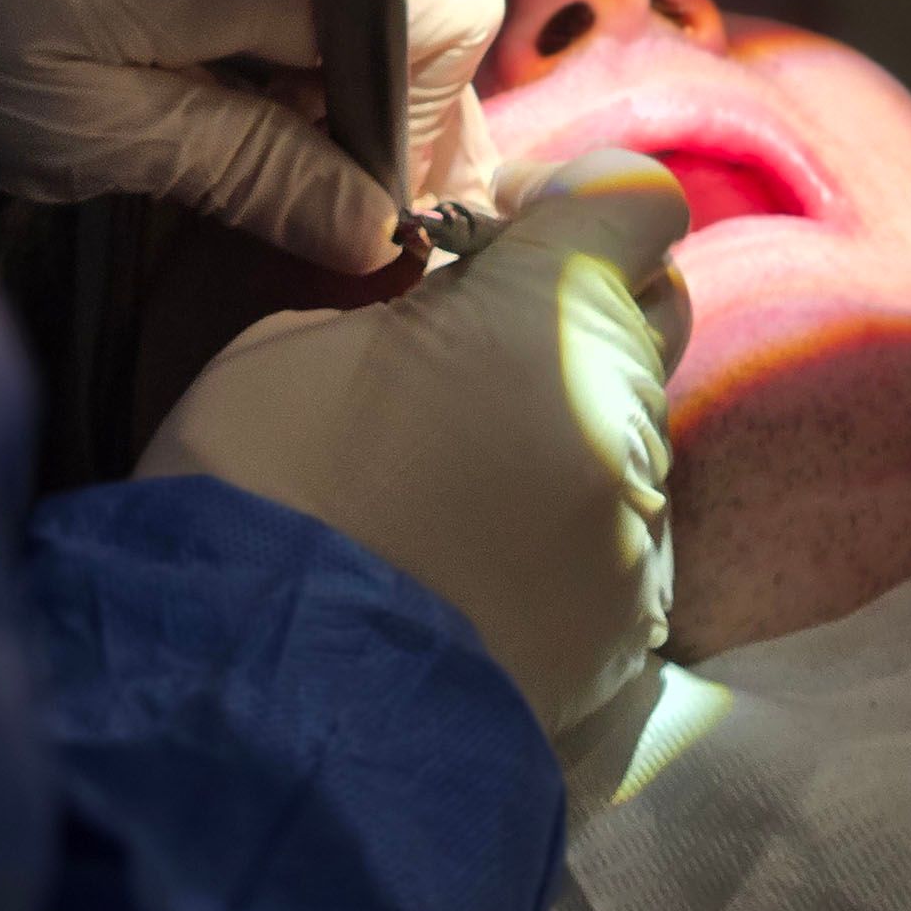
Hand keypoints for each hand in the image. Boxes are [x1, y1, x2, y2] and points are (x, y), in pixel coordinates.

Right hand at [136, 151, 692, 740]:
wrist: (262, 712)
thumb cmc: (258, 492)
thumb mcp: (303, 340)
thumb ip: (419, 305)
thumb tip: (454, 309)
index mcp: (553, 313)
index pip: (636, 199)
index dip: (572, 198)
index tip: (499, 229)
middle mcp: (624, 414)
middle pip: (652, 311)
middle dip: (578, 307)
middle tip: (473, 344)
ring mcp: (636, 535)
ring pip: (632, 435)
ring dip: (565, 427)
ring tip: (455, 477)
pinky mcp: (629, 639)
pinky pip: (615, 546)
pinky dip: (560, 534)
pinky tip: (470, 565)